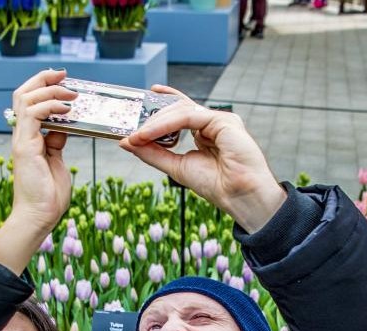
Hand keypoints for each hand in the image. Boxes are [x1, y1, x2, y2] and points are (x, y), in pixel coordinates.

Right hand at [0, 69, 76, 274]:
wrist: (39, 217)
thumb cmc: (48, 195)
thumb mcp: (56, 161)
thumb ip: (56, 143)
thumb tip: (62, 128)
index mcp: (29, 137)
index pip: (29, 101)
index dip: (43, 86)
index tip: (63, 79)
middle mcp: (22, 135)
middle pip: (23, 93)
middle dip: (43, 79)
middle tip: (64, 75)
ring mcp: (22, 140)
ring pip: (26, 99)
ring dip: (50, 91)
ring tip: (70, 93)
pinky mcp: (25, 147)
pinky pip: (34, 115)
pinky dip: (50, 106)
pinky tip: (67, 110)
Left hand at [119, 86, 285, 232]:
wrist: (239, 197)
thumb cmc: (217, 186)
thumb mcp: (176, 167)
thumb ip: (152, 153)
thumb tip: (127, 142)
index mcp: (207, 133)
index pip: (182, 111)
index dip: (164, 101)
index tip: (145, 97)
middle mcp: (214, 123)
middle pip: (179, 108)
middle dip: (152, 115)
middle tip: (129, 124)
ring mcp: (220, 120)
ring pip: (181, 110)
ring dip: (154, 122)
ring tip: (136, 134)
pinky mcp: (223, 120)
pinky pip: (188, 116)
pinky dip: (164, 124)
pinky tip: (148, 132)